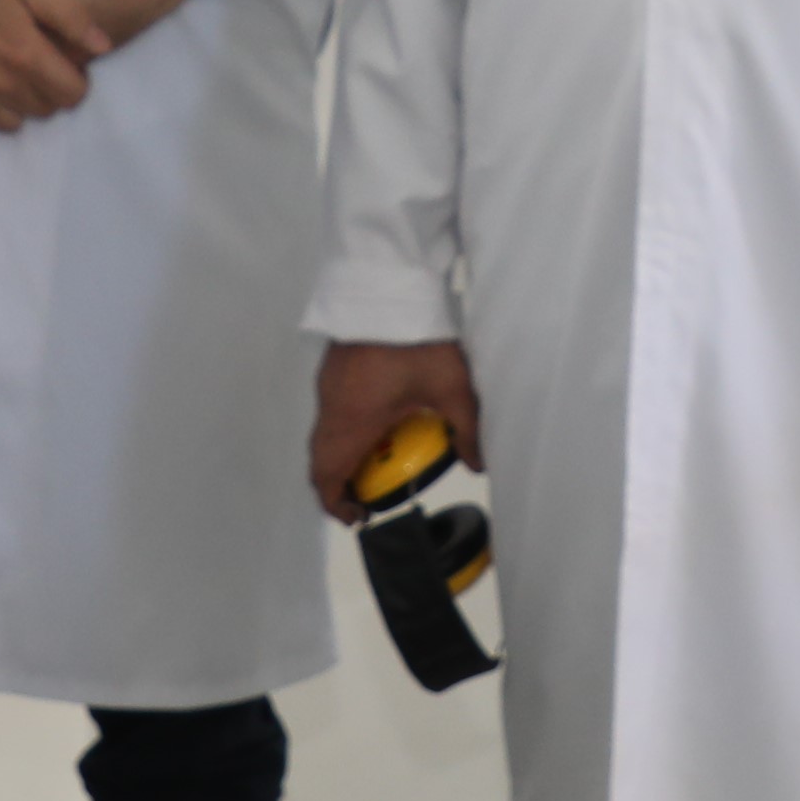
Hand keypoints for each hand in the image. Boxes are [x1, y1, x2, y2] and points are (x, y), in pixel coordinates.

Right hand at [0, 0, 104, 136]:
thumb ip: (69, 15)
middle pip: (45, 110)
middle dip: (49, 88)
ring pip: (14, 122)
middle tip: (36, 60)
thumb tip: (103, 47)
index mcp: (25, 56)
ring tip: (8, 71)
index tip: (64, 59)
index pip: (72, 95)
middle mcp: (1, 86)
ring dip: (19, 102)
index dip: (76, 78)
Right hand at [306, 339, 480, 515]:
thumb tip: (478, 464)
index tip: (359, 516)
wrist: (387, 284)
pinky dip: (348, 431)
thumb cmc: (416, 339)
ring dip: (346, 456)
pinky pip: (332, 413)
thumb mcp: (452, 389)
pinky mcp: (335, 369)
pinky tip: (381, 422)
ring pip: (325, 435)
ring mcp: (329, 386)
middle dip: (342, 485)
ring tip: (381, 461)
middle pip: (322, 460)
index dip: (336, 505)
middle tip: (371, 497)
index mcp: (352, 422)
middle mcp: (332, 408)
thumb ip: (467, 430)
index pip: (327, 476)